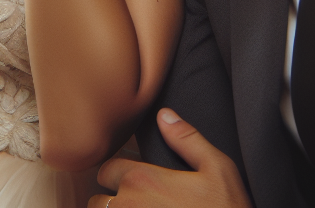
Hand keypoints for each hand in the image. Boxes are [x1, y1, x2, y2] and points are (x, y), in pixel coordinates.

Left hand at [88, 109, 251, 207]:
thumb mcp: (217, 168)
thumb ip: (187, 139)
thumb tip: (164, 115)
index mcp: (143, 180)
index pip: (106, 170)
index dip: (116, 174)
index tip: (130, 182)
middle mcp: (128, 206)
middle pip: (97, 202)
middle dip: (109, 202)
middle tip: (133, 205)